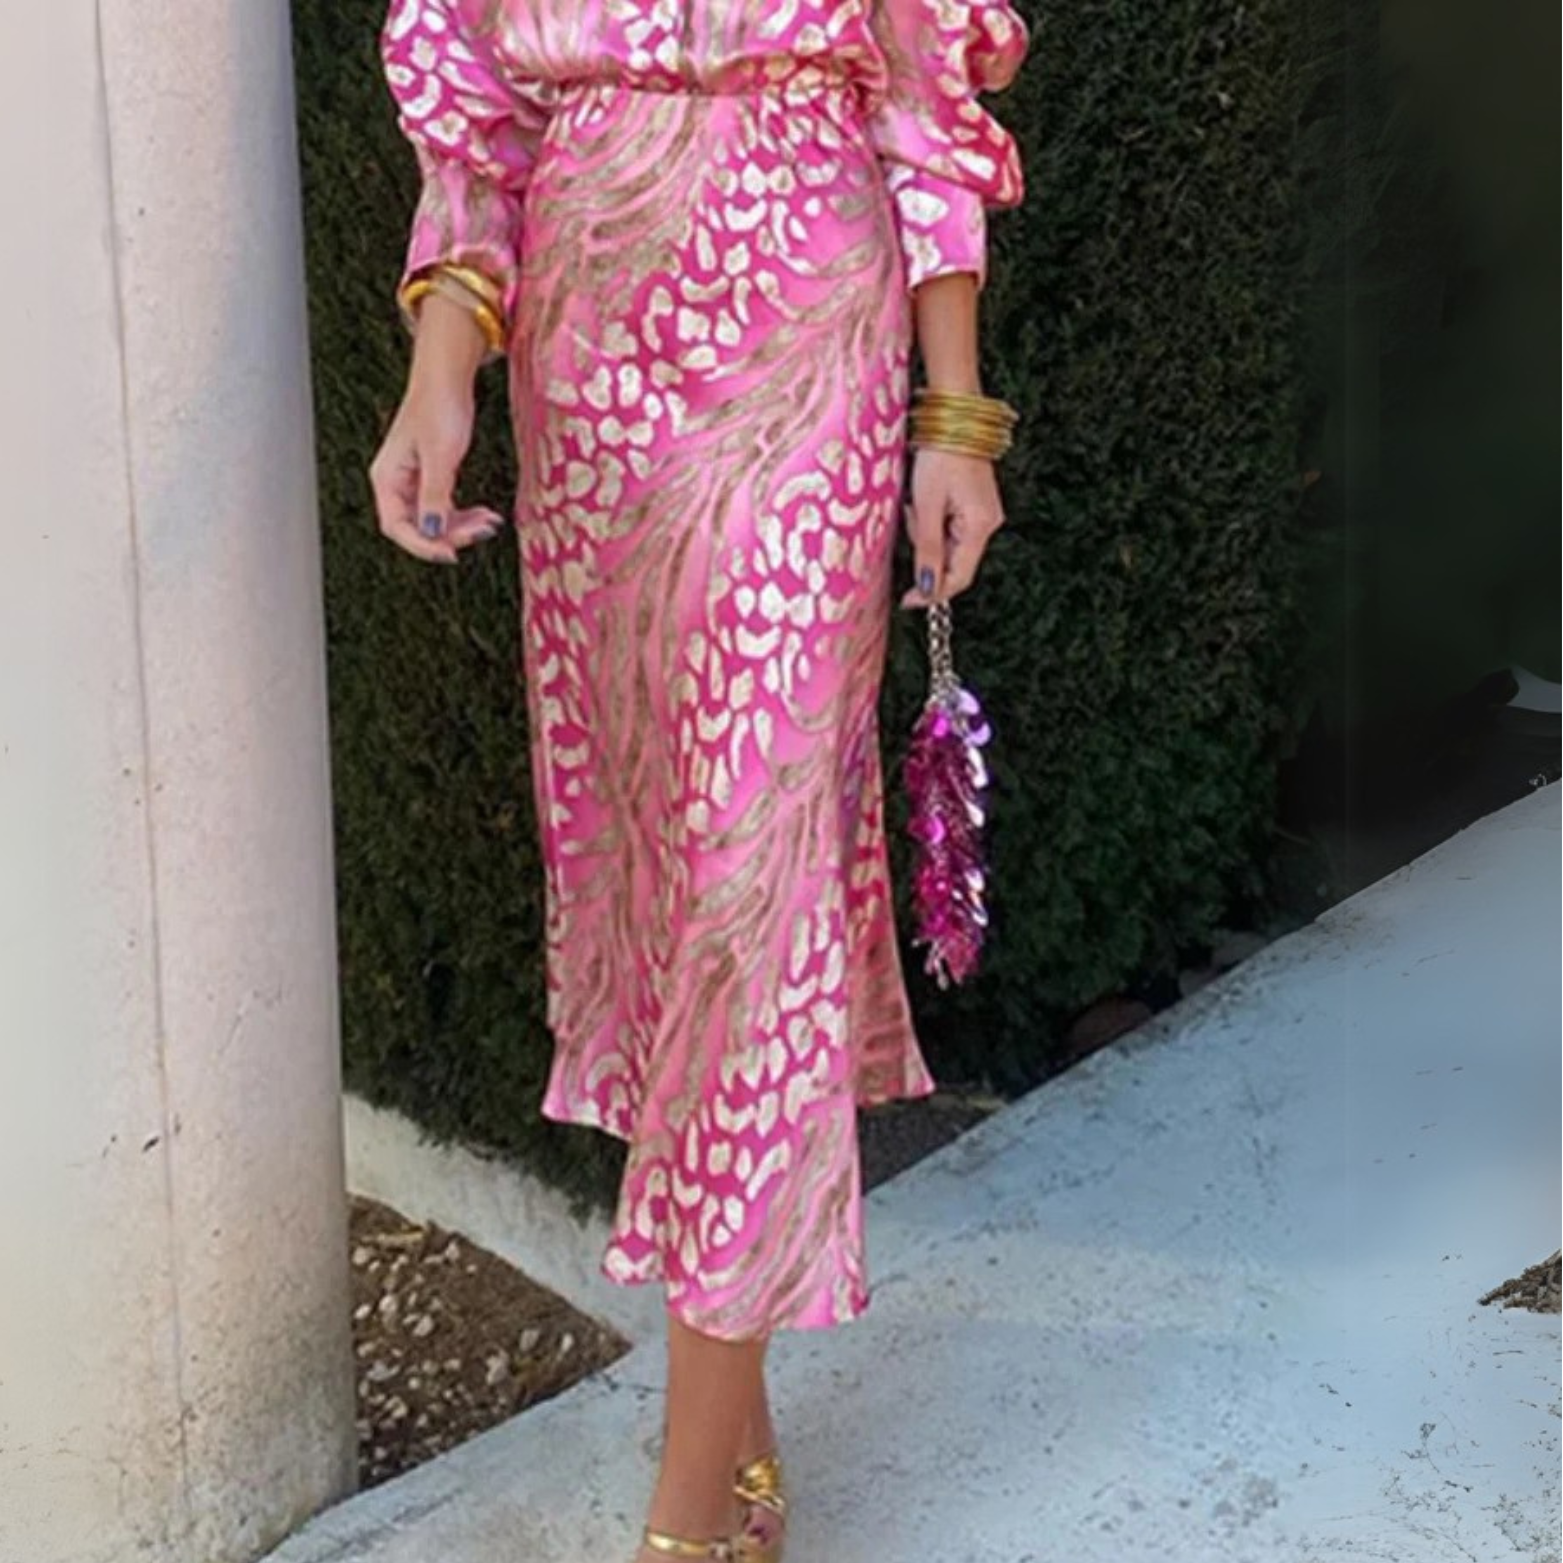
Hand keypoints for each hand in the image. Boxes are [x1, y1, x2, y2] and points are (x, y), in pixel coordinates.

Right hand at [369, 294, 506, 564]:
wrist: (447, 379)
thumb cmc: (438, 408)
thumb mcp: (439, 455)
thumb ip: (434, 496)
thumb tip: (432, 531)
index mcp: (387, 479)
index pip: (397, 527)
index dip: (422, 545)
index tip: (451, 553)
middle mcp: (396, 484)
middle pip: (418, 527)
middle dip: (450, 535)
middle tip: (481, 531)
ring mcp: (414, 482)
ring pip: (435, 521)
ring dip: (461, 527)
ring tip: (490, 523)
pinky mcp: (432, 477)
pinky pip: (445, 508)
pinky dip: (465, 515)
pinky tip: (486, 515)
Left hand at [900, 445, 1005, 607]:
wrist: (955, 417)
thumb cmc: (941, 455)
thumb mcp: (927, 505)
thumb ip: (927, 548)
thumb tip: (927, 587)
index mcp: (981, 526)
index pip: (959, 577)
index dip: (932, 593)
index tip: (907, 601)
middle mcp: (989, 523)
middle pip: (954, 562)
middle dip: (926, 551)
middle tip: (911, 517)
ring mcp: (984, 514)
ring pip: (949, 544)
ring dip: (926, 532)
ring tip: (917, 500)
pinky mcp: (975, 505)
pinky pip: (950, 527)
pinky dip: (932, 521)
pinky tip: (925, 499)